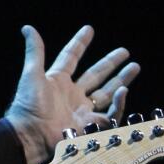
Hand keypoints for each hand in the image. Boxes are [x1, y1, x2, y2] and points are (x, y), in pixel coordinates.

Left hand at [4, 25, 140, 163]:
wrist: (31, 135)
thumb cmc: (28, 105)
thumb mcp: (32, 74)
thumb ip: (34, 51)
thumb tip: (28, 28)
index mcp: (56, 80)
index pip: (71, 57)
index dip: (80, 44)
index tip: (89, 29)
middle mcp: (71, 94)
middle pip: (95, 75)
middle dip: (110, 63)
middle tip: (125, 52)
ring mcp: (81, 109)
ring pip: (106, 92)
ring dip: (121, 79)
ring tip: (135, 66)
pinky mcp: (90, 124)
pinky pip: (110, 112)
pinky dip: (118, 102)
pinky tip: (123, 90)